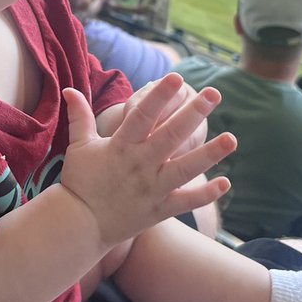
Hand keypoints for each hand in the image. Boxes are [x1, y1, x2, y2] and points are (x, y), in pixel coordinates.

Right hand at [60, 72, 233, 249]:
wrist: (79, 224)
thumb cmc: (79, 181)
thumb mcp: (79, 145)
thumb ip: (80, 116)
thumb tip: (69, 89)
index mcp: (121, 146)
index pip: (143, 115)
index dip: (159, 96)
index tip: (176, 77)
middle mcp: (140, 165)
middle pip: (171, 135)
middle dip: (193, 113)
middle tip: (214, 94)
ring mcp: (152, 188)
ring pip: (185, 169)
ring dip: (209, 154)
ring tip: (232, 138)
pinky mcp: (159, 210)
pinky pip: (186, 202)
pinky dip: (205, 194)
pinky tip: (225, 183)